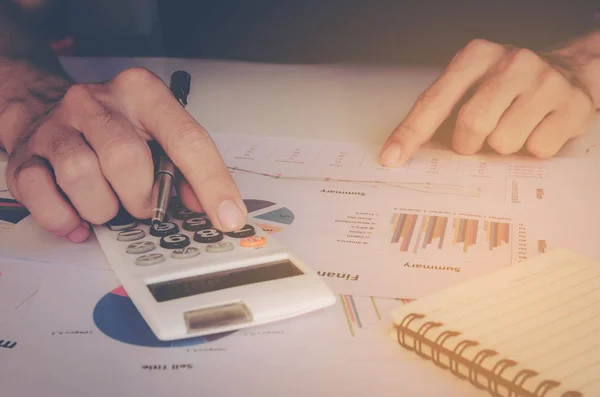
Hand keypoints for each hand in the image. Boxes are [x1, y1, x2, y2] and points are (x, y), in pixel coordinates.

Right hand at [5, 68, 246, 241]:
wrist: (46, 109)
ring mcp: (56, 125)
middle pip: (126, 160)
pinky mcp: (25, 153)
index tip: (228, 217)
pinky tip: (79, 218)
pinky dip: (65, 218)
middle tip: (144, 206)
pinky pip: (41, 195)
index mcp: (142, 93)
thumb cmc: (114, 128)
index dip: (211, 183)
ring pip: (81, 176)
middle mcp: (96, 101)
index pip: (186, 139)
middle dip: (141, 199)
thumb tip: (213, 207)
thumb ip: (187, 169)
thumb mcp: (157, 135)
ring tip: (109, 204)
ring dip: (103, 208)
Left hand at [379, 39, 596, 165]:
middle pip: (472, 126)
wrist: (569, 72)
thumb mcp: (472, 86)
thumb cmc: (506, 87)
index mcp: (476, 56)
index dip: (410, 133)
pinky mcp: (573, 105)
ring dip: (503, 147)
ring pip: (504, 143)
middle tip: (477, 139)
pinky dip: (532, 150)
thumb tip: (404, 153)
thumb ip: (442, 113)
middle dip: (468, 144)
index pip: (434, 100)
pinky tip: (538, 128)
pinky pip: (537, 150)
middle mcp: (512, 62)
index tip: (391, 157)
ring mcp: (546, 81)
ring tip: (514, 126)